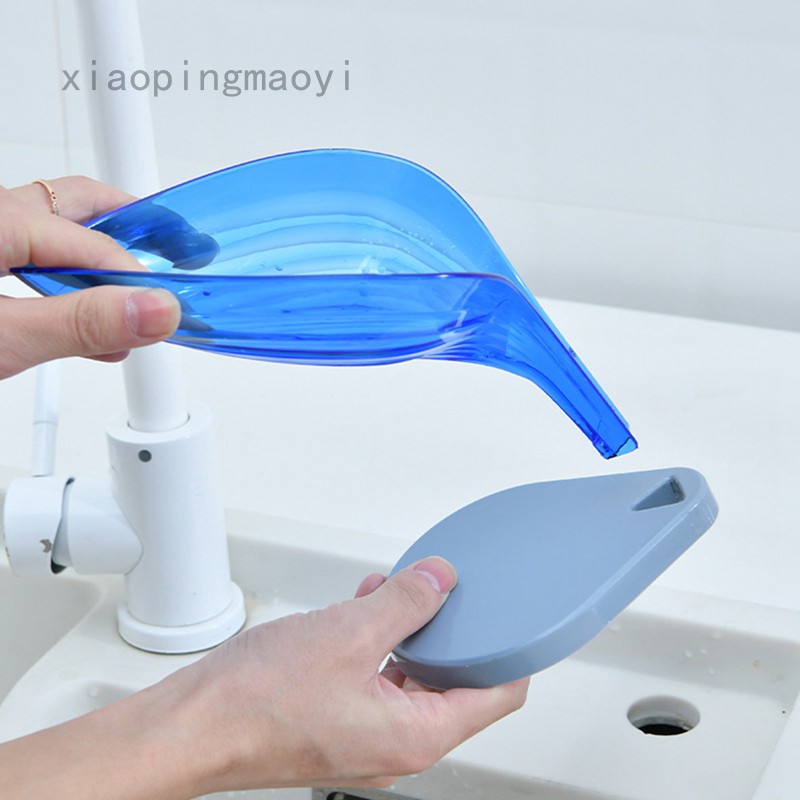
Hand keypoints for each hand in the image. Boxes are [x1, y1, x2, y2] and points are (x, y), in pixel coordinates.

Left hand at [0, 177, 179, 378]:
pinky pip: (34, 253)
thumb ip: (78, 324)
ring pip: (60, 230)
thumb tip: (155, 309)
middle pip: (84, 207)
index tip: (173, 314)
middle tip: (184, 252)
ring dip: (106, 260)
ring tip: (144, 285)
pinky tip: (91, 312)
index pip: (97, 244)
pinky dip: (69, 278)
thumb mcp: (1, 336)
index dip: (140, 281)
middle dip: (139, 234)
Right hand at [0, 558, 528, 798]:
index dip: (511, 651)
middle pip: (455, 685)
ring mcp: (366, 740)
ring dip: (409, 634)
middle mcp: (396, 746)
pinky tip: (363, 611)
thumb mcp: (350, 631)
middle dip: (451, 632)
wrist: (192, 727)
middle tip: (447, 593)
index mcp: (415, 735)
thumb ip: (408, 603)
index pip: (498, 695)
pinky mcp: (338, 726)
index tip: (515, 619)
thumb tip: (441, 580)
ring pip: (413, 680)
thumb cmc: (256, 701)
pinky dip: (379, 646)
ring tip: (396, 593)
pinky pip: (377, 682)